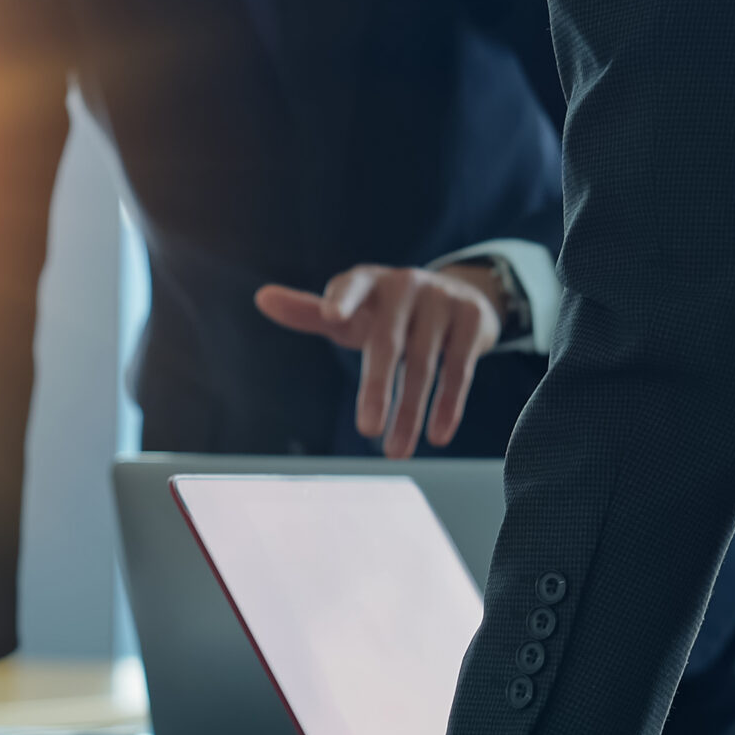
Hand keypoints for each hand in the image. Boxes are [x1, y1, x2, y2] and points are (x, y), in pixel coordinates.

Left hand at [255, 262, 507, 458]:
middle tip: (367, 430)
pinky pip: (459, 369)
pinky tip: (437, 435)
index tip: (332, 316)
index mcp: (369, 282)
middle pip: (388, 344)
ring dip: (411, 413)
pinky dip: (449, 405)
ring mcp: (442, 301)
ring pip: (424, 365)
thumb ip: (308, 312)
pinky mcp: (472, 320)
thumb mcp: (350, 311)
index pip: (353, 286)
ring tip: (396, 452)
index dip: (342, 299)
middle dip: (377, 390)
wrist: (458, 294)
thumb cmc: (387, 312)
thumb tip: (262, 298)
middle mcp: (406, 286)